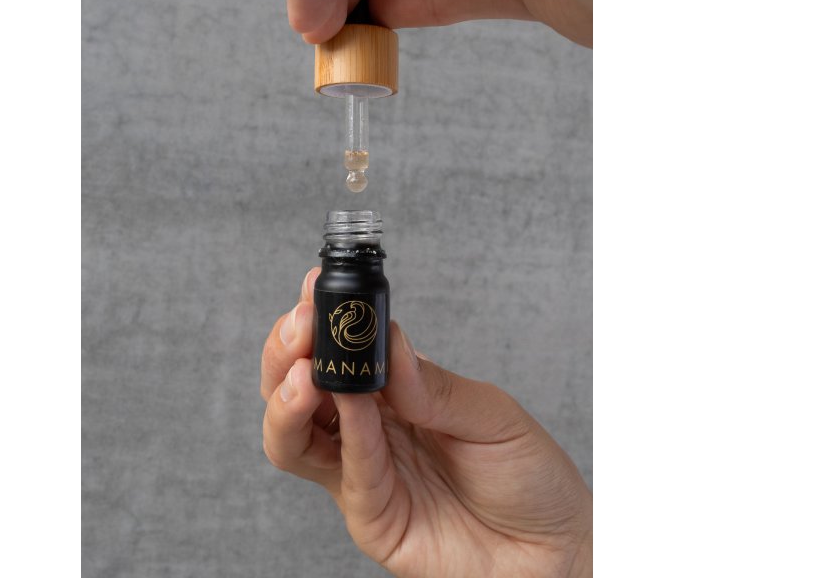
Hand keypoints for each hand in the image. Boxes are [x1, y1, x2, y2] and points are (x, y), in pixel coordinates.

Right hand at [261, 268, 592, 577]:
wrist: (553, 548)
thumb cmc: (527, 476)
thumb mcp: (491, 414)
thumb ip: (434, 385)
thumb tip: (389, 339)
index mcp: (393, 393)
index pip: (338, 351)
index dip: (318, 320)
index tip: (314, 291)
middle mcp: (367, 429)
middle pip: (295, 388)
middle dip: (285, 353)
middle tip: (302, 329)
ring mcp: (363, 473)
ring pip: (293, 438)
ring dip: (288, 401)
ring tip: (306, 375)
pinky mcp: (371, 517)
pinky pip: (346, 475)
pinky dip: (346, 437)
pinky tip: (355, 410)